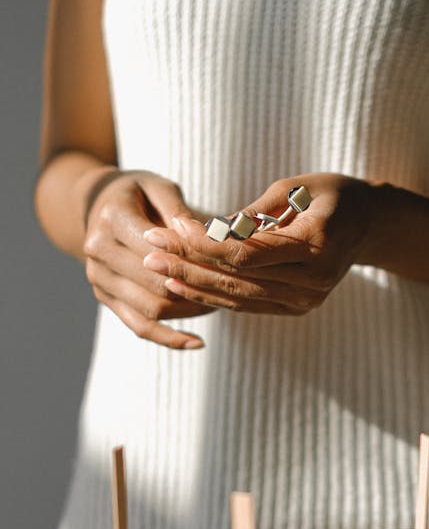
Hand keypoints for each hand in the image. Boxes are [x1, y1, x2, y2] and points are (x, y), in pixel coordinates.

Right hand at [83, 170, 214, 347]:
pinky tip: (197, 342)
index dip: (194, 262)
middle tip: (231, 289)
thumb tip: (204, 238)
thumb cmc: (138, 192)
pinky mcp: (105, 297)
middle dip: (196, 289)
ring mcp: (99, 278)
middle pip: (156, 284)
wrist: (97, 204)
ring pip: (151, 309)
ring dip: (189, 312)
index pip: (159, 251)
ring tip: (220, 305)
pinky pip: (139, 326)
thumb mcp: (159, 187)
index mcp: (112, 219)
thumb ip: (180, 212)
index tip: (227, 265)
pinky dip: (169, 338)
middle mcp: (98, 251)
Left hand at [142, 174, 375, 314]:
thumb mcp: (295, 188)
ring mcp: (306, 301)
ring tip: (156, 267)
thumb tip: (207, 230)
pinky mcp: (297, 308)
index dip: (202, 244)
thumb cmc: (331, 195)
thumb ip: (252, 214)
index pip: (246, 253)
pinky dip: (213, 296)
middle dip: (188, 263)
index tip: (169, 227)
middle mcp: (313, 282)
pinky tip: (182, 284)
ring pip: (238, 297)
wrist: (370, 225)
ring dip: (193, 283)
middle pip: (237, 278)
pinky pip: (247, 304)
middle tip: (148, 248)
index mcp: (317, 246)